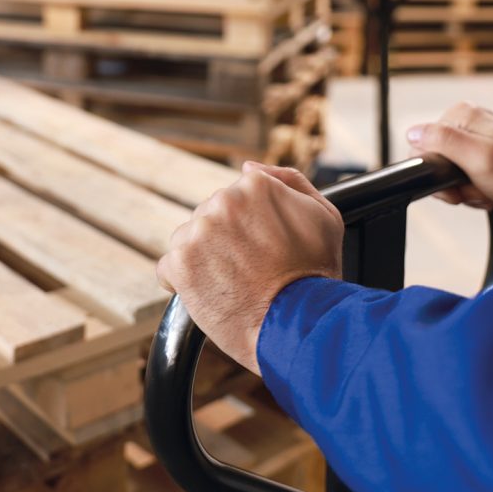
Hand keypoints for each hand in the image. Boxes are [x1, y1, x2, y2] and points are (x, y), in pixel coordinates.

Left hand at [156, 162, 343, 374]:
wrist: (299, 325)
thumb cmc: (315, 274)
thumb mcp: (323, 215)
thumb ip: (288, 181)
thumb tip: (249, 166)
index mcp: (254, 185)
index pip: (236, 198)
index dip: (250, 226)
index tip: (263, 248)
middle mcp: (222, 202)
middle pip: (211, 217)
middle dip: (225, 241)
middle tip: (251, 269)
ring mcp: (198, 233)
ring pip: (189, 240)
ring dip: (203, 259)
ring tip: (233, 283)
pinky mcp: (179, 265)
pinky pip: (169, 268)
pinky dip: (183, 283)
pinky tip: (210, 294)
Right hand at [406, 103, 492, 218]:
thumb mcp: (478, 158)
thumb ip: (442, 141)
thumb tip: (412, 133)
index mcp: (461, 115)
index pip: (422, 145)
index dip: (435, 174)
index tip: (458, 187)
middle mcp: (467, 121)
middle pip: (436, 160)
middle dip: (454, 184)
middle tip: (477, 190)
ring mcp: (476, 137)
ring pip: (450, 172)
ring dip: (467, 190)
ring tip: (488, 192)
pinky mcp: (485, 152)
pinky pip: (465, 175)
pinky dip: (476, 189)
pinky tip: (492, 192)